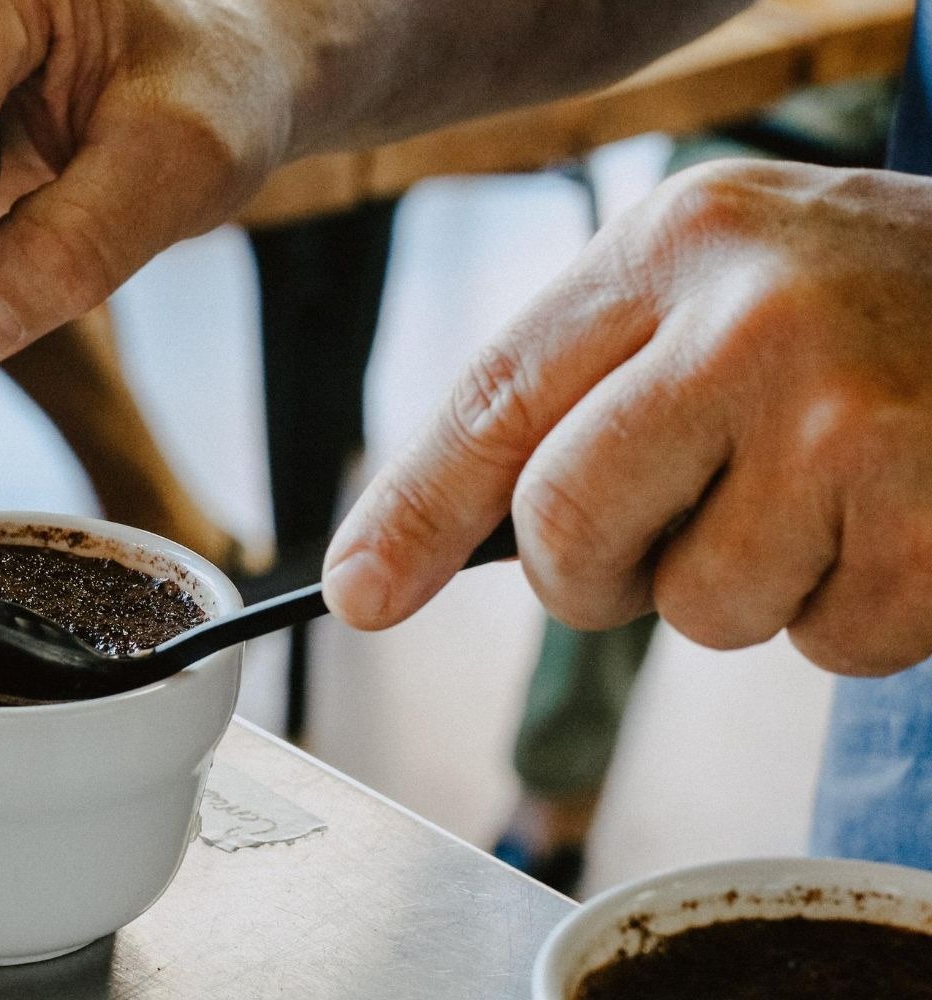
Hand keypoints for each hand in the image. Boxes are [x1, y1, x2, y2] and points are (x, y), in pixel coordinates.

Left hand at [323, 159, 931, 675]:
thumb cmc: (865, 311)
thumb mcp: (711, 293)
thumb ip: (578, 394)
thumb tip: (408, 554)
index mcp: (673, 245)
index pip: (495, 400)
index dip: (409, 512)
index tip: (359, 592)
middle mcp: (752, 318)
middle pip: (567, 525)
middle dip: (596, 571)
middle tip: (660, 541)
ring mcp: (853, 416)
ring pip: (697, 609)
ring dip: (747, 590)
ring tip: (821, 499)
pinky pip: (827, 646)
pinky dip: (853, 615)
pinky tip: (895, 525)